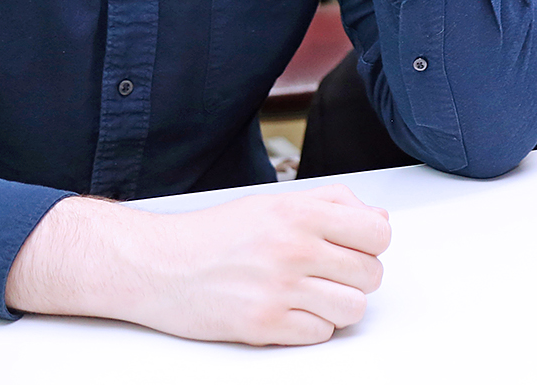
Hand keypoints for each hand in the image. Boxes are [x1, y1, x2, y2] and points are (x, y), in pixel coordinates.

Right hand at [5, 183, 392, 344]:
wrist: (157, 265)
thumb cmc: (213, 234)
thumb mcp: (275, 202)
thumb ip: (331, 204)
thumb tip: (378, 221)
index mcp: (301, 213)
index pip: (378, 233)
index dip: (371, 244)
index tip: (355, 248)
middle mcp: (294, 248)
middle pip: (371, 274)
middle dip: (357, 277)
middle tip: (330, 275)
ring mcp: (280, 288)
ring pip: (352, 309)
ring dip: (338, 306)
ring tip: (313, 296)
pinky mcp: (264, 324)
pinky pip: (320, 334)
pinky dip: (310, 328)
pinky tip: (289, 312)